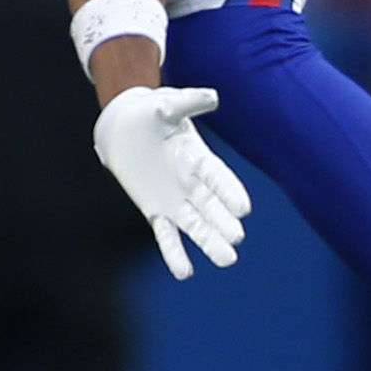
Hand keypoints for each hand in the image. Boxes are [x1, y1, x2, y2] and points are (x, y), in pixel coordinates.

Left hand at [92, 84, 251, 279]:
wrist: (127, 127)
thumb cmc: (152, 112)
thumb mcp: (167, 104)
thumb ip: (188, 103)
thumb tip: (212, 97)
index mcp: (199, 158)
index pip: (219, 178)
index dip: (230, 192)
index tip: (243, 209)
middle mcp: (193, 184)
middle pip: (212, 207)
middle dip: (223, 222)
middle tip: (236, 238)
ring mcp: (176, 200)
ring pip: (197, 227)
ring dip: (210, 243)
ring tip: (227, 260)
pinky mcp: (157, 211)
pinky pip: (167, 235)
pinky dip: (175, 253)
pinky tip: (184, 272)